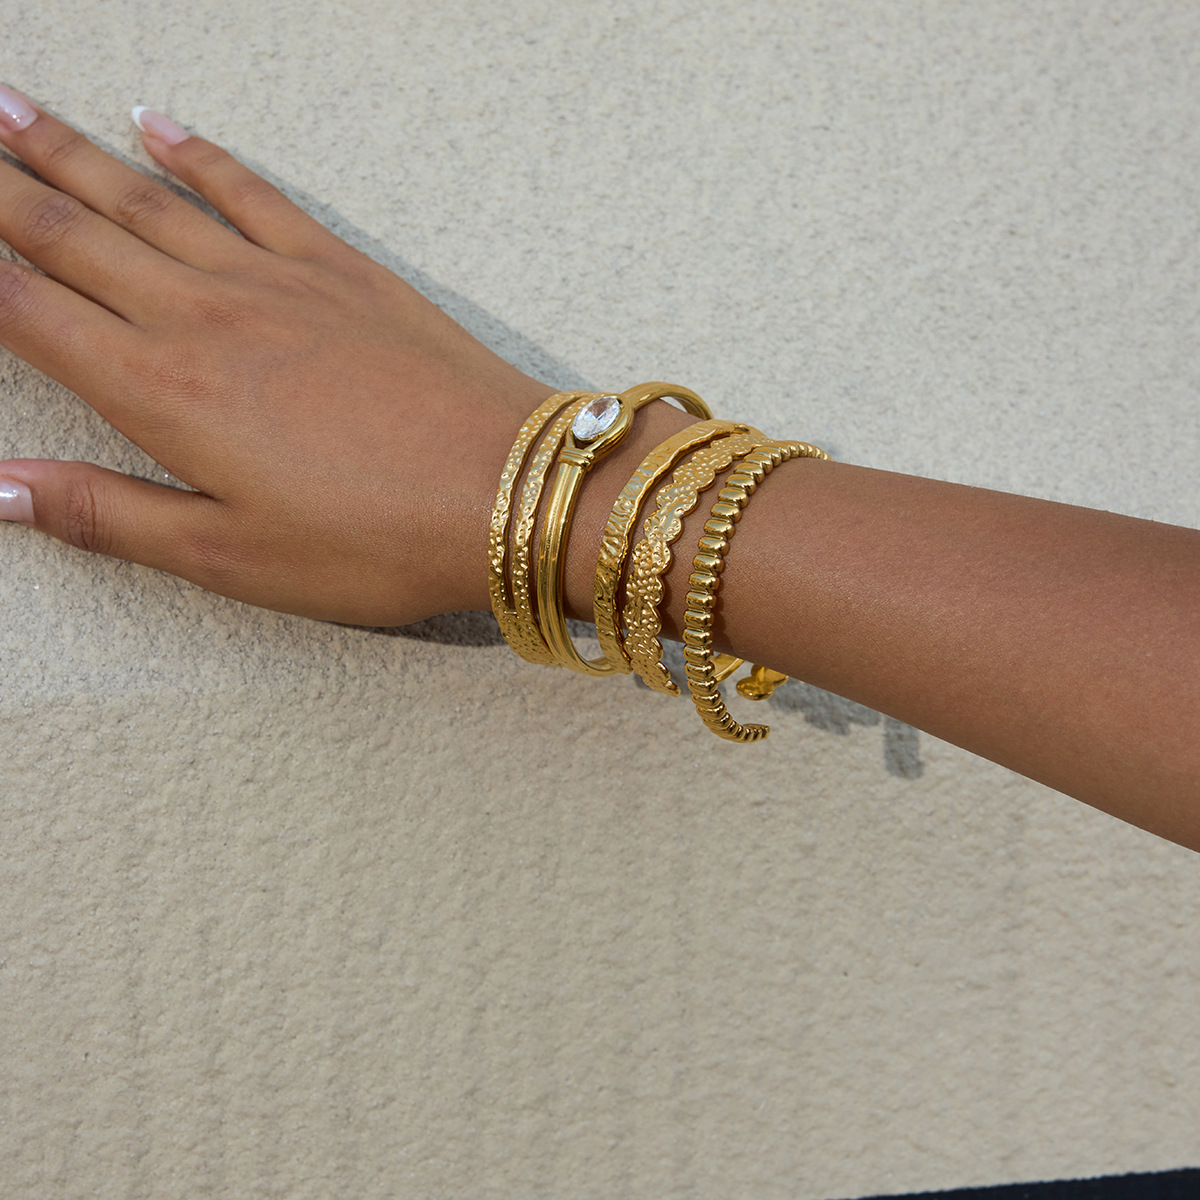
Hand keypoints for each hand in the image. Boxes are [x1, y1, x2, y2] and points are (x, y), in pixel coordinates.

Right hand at [0, 88, 554, 624]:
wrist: (508, 489)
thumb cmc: (375, 541)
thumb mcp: (233, 558)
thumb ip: (110, 517)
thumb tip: (0, 492)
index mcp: (163, 394)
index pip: (30, 311)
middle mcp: (202, 317)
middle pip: (72, 234)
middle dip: (1, 187)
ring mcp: (275, 280)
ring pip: (146, 198)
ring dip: (70, 151)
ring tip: (9, 109)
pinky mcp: (340, 268)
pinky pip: (252, 191)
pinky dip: (199, 155)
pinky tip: (156, 125)